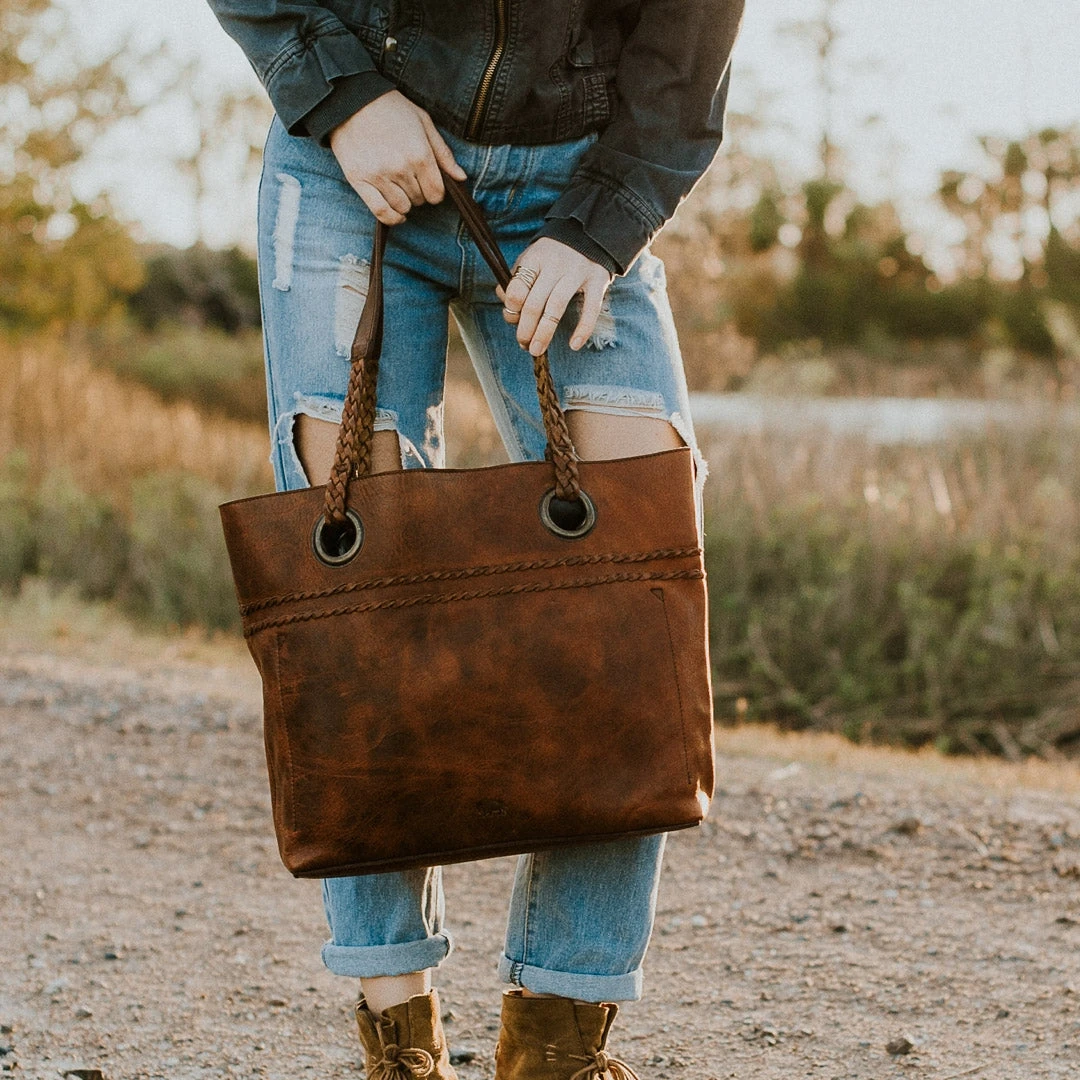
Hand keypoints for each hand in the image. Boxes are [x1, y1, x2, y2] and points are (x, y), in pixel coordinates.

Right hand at [329, 90, 466, 224]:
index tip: (429, 183)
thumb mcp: (423, 122)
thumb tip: (461, 178)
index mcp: (419, 154)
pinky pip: (381, 212)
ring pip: (402, 208)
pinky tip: (397, 214)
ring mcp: (379, 176)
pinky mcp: (359, 180)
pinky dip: (392, 217)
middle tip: (410, 177)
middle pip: (420, 200)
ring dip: (404, 202)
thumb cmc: (391, 108)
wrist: (351, 100)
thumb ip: (443, 153)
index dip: (436, 191)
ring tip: (399, 186)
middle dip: (419, 192)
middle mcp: (400, 168)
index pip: (436, 194)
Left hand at [497, 238, 613, 355]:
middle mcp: (555, 265)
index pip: (517, 288)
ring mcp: (577, 272)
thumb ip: (517, 281)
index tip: (513, 320)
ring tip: (537, 350)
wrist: (590, 232)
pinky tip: (574, 345)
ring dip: (545, 333)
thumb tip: (508, 309)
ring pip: (556, 307)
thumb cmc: (554, 255)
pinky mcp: (597, 280)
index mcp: (535, 259)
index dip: (511, 309)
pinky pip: (590, 308)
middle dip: (526, 328)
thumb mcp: (531, 260)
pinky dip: (583, 329)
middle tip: (524, 345)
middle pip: (535, 302)